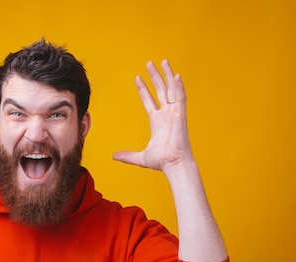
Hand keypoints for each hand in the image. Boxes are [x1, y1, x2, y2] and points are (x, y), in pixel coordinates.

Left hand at [113, 59, 191, 174]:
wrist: (174, 165)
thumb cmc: (162, 162)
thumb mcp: (140, 157)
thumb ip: (127, 155)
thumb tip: (114, 156)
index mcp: (157, 122)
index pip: (149, 100)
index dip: (143, 89)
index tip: (137, 78)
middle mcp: (167, 115)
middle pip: (161, 91)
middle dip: (155, 77)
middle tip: (149, 63)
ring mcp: (174, 114)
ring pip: (171, 90)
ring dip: (167, 76)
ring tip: (163, 62)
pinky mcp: (181, 116)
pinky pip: (180, 98)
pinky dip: (179, 86)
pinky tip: (176, 76)